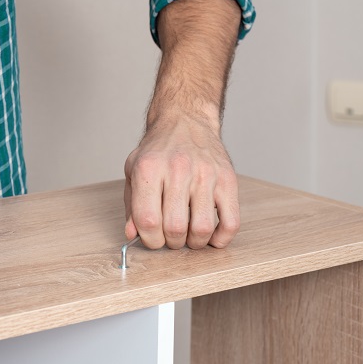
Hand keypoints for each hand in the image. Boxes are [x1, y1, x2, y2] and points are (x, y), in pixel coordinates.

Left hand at [123, 115, 238, 249]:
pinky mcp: (228, 180)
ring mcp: (206, 175)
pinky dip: (221, 238)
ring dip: (193, 242)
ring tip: (188, 237)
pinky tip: (211, 236)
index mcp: (149, 169)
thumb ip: (131, 205)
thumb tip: (132, 235)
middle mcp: (178, 170)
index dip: (149, 239)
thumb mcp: (133, 171)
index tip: (152, 239)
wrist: (185, 121)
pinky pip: (231, 221)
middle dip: (170, 242)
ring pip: (202, 228)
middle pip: (174, 227)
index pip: (148, 219)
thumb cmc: (158, 150)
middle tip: (170, 237)